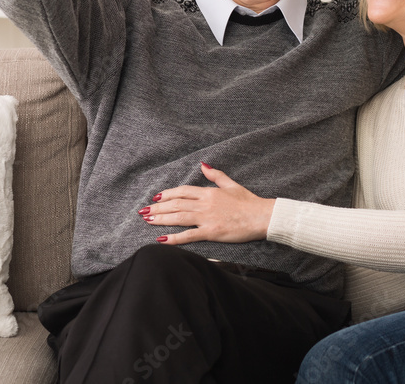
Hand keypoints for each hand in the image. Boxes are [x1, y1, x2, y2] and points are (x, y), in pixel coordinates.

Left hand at [140, 164, 274, 245]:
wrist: (261, 216)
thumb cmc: (249, 202)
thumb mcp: (232, 184)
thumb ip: (216, 175)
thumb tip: (204, 165)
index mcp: (209, 192)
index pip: (182, 191)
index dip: (167, 194)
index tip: (156, 197)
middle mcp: (204, 204)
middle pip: (175, 204)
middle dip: (158, 207)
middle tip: (143, 211)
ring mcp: (206, 218)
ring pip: (178, 217)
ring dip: (161, 218)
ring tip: (147, 220)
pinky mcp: (211, 232)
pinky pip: (188, 235)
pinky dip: (174, 238)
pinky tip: (161, 239)